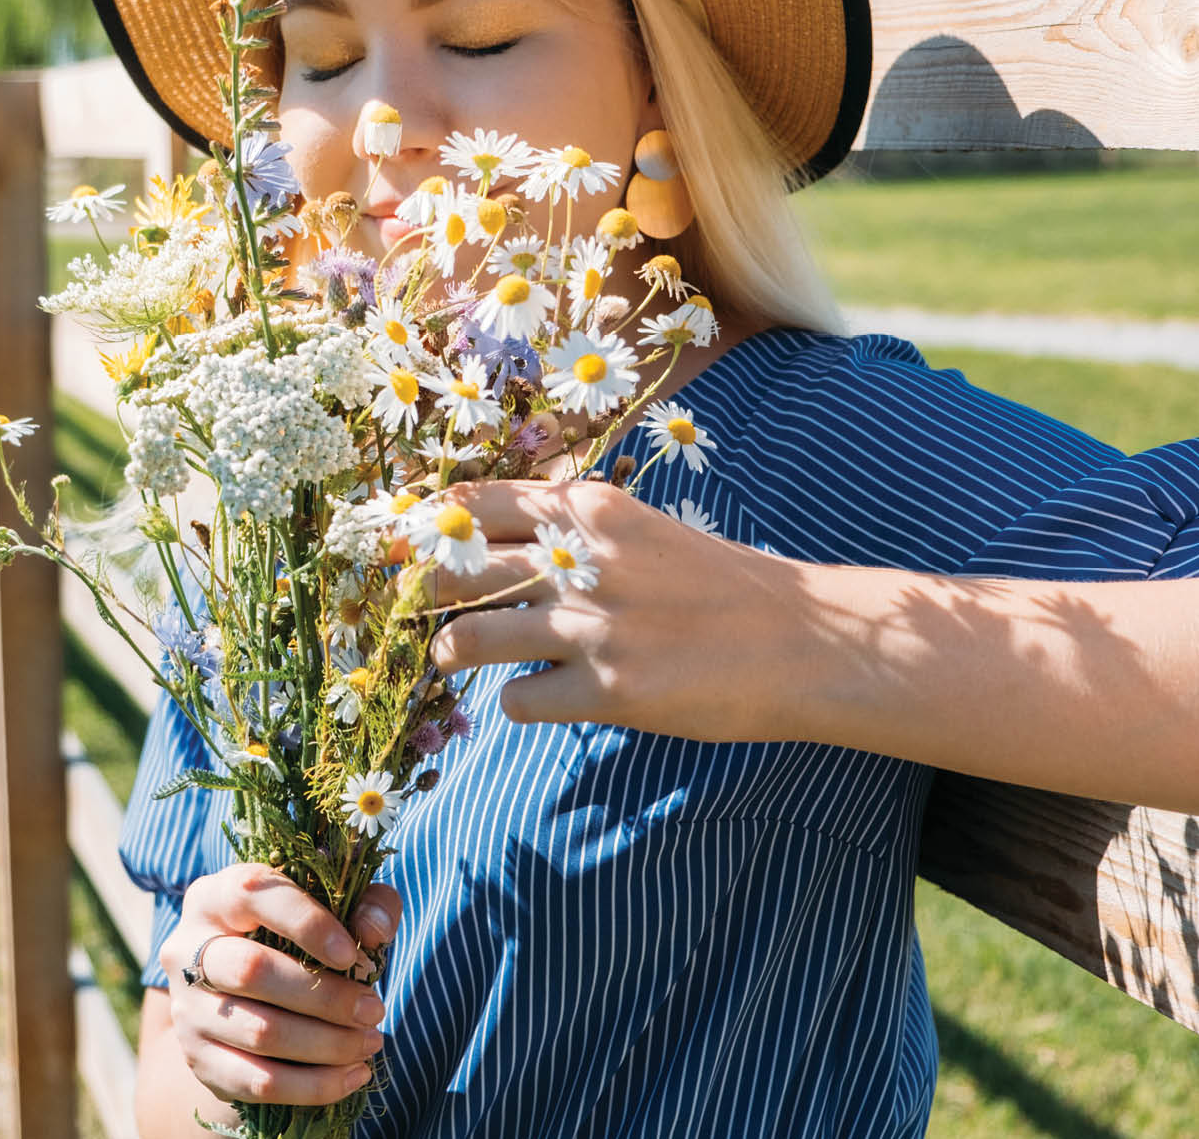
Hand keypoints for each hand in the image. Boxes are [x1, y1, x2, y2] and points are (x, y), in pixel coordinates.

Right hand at [160, 865, 399, 1106]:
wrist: (245, 995)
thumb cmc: (299, 935)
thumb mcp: (334, 905)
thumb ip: (366, 903)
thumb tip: (373, 931)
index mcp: (216, 895)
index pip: (253, 895)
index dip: (306, 924)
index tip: (352, 955)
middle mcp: (188, 948)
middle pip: (252, 971)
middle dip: (324, 996)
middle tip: (374, 1009)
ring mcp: (187, 1007)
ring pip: (258, 1032)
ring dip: (326, 1044)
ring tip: (370, 1042)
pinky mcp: (197, 1059)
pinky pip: (256, 1081)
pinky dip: (312, 1085)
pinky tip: (352, 1075)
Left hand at [428, 479, 793, 739]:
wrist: (804, 641)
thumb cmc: (721, 584)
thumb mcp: (644, 531)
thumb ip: (571, 531)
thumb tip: (487, 543)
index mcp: (591, 509)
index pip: (472, 504)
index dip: (426, 527)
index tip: (402, 544)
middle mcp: (582, 559)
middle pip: (455, 569)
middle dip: (420, 590)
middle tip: (409, 605)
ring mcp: (593, 627)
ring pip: (466, 640)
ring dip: (450, 653)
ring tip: (452, 657)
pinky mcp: (609, 691)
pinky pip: (518, 702)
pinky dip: (520, 702)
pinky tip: (544, 696)